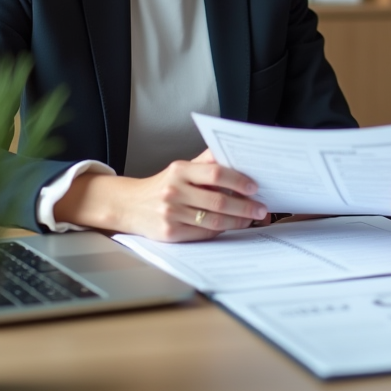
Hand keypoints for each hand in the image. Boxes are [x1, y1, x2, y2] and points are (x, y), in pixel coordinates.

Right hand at [53, 149, 267, 241]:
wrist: (129, 205)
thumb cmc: (163, 185)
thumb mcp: (181, 168)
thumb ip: (207, 162)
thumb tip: (239, 156)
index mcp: (180, 170)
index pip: (215, 172)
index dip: (238, 180)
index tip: (255, 186)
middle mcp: (174, 191)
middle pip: (218, 200)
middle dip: (245, 206)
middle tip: (261, 208)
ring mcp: (171, 214)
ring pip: (214, 220)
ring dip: (237, 221)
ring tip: (251, 219)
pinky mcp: (170, 233)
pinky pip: (203, 234)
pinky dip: (221, 231)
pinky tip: (231, 227)